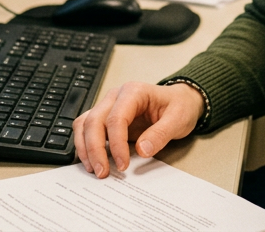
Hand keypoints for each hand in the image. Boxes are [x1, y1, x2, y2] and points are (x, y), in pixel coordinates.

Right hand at [72, 81, 203, 177]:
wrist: (180, 101)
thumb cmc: (179, 106)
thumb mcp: (178, 119)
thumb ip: (161, 134)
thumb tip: (142, 150)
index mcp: (133, 92)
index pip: (116, 118)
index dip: (117, 144)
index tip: (123, 164)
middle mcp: (116, 97)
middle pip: (94, 121)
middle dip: (95, 149)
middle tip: (103, 172)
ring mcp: (108, 106)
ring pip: (85, 124)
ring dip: (85, 148)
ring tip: (94, 169)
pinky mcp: (105, 117)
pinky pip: (86, 128)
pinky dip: (85, 144)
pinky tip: (92, 160)